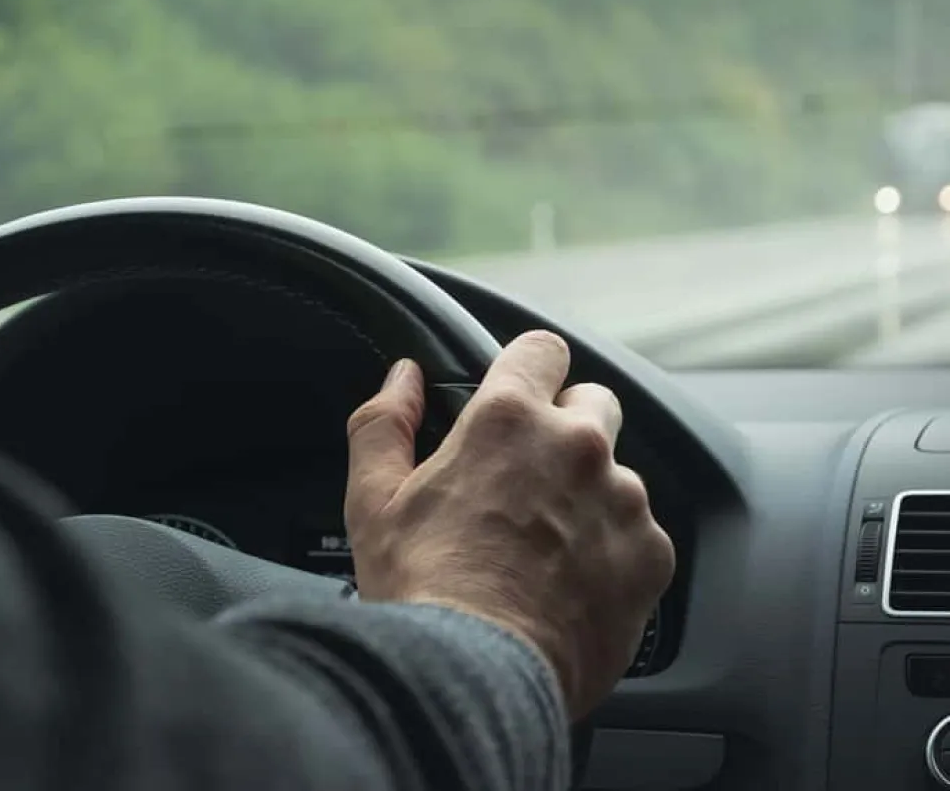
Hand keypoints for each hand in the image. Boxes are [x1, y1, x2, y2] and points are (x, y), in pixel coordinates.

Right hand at [344, 331, 674, 718]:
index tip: (518, 396)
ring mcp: (623, 501)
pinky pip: (640, 533)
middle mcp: (578, 447)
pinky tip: (570, 584)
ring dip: (589, 495)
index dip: (528, 370)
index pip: (543, 349)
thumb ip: (384, 423)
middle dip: (566, 427)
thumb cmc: (423, 591)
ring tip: (543, 550)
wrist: (478, 677)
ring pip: (617, 474)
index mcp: (508, 420)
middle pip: (593, 401)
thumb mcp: (374, 501)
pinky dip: (612, 550)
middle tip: (525, 480)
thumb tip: (401, 378)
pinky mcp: (651, 555)